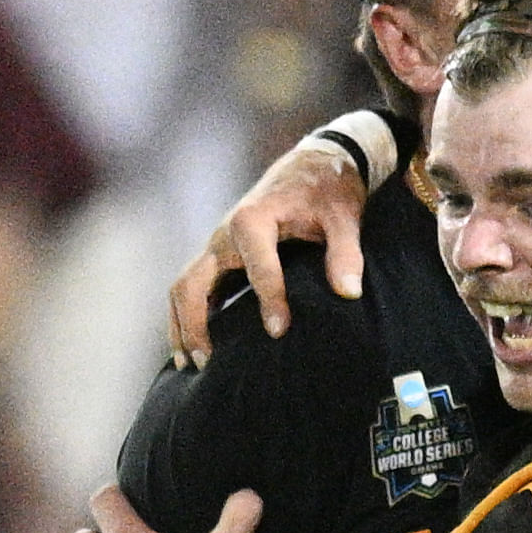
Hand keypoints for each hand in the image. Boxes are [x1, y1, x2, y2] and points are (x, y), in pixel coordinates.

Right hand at [168, 143, 370, 358]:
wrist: (313, 167)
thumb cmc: (327, 192)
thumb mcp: (344, 217)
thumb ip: (346, 253)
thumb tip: (349, 293)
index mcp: (253, 219)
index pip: (257, 267)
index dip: (269, 300)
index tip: (280, 331)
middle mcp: (225, 234)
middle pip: (193, 282)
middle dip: (196, 323)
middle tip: (209, 362)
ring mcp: (218, 246)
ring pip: (183, 287)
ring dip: (182, 325)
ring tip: (192, 364)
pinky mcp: (221, 257)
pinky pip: (193, 288)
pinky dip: (187, 316)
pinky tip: (194, 347)